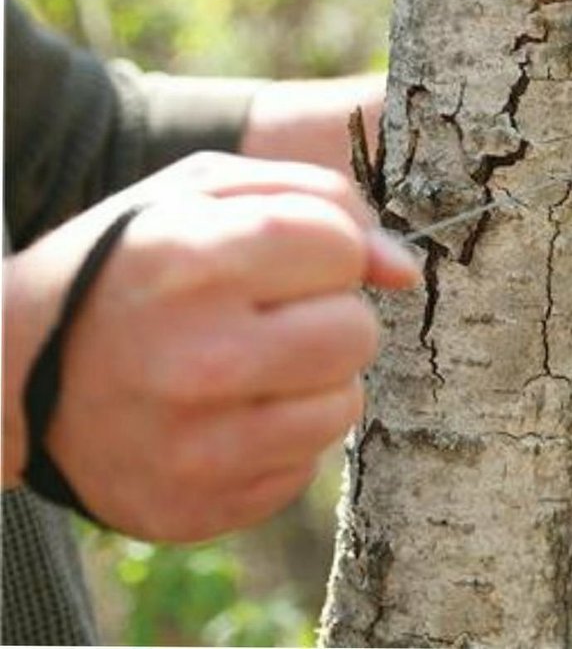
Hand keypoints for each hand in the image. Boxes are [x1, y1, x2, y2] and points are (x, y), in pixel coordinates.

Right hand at [3, 153, 418, 541]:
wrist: (17, 372)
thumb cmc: (129, 263)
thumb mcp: (201, 191)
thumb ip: (317, 198)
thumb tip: (406, 269)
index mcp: (192, 259)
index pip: (340, 247)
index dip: (324, 248)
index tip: (285, 258)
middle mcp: (196, 359)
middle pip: (357, 332)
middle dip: (328, 313)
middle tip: (268, 314)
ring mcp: (198, 447)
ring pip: (344, 404)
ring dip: (313, 377)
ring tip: (247, 364)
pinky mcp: (203, 506)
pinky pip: (305, 464)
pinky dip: (282, 433)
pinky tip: (226, 414)